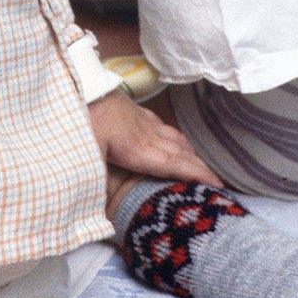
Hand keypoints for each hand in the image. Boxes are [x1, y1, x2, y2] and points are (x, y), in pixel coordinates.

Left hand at [89, 89, 223, 186]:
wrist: (78, 80)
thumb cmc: (83, 117)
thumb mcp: (88, 153)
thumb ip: (98, 183)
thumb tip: (101, 218)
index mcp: (139, 149)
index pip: (175, 164)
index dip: (198, 175)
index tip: (219, 186)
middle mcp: (146, 135)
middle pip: (179, 151)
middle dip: (200, 166)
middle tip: (218, 181)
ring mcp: (140, 120)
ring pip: (172, 136)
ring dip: (188, 150)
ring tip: (199, 163)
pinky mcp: (131, 109)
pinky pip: (160, 125)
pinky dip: (172, 135)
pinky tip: (171, 136)